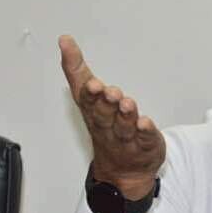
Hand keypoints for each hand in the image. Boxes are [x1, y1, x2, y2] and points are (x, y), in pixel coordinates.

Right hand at [59, 35, 165, 198]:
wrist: (123, 171)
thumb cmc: (106, 129)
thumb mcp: (89, 99)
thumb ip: (78, 71)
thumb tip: (65, 40)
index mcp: (93, 114)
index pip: (88, 102)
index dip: (90, 94)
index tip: (93, 84)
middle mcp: (109, 128)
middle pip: (105, 116)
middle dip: (106, 104)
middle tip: (110, 93)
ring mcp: (128, 139)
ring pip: (125, 128)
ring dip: (126, 116)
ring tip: (127, 104)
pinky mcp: (146, 146)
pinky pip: (145, 140)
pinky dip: (145, 132)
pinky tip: (146, 123)